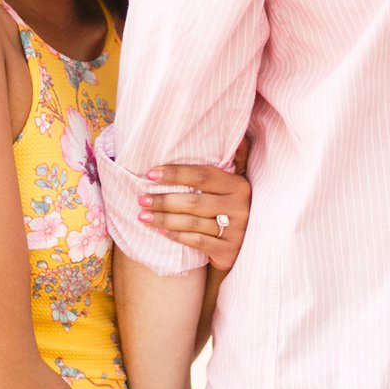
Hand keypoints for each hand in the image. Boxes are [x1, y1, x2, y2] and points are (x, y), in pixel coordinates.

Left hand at [137, 133, 251, 271]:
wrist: (248, 248)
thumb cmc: (233, 210)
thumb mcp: (236, 186)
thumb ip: (237, 161)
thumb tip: (240, 137)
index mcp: (238, 185)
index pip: (202, 176)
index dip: (175, 173)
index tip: (151, 174)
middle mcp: (239, 207)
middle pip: (194, 201)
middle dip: (163, 200)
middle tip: (141, 199)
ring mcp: (235, 231)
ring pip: (192, 222)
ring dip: (163, 219)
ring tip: (143, 216)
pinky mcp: (228, 251)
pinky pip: (197, 242)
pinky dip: (177, 236)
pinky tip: (161, 231)